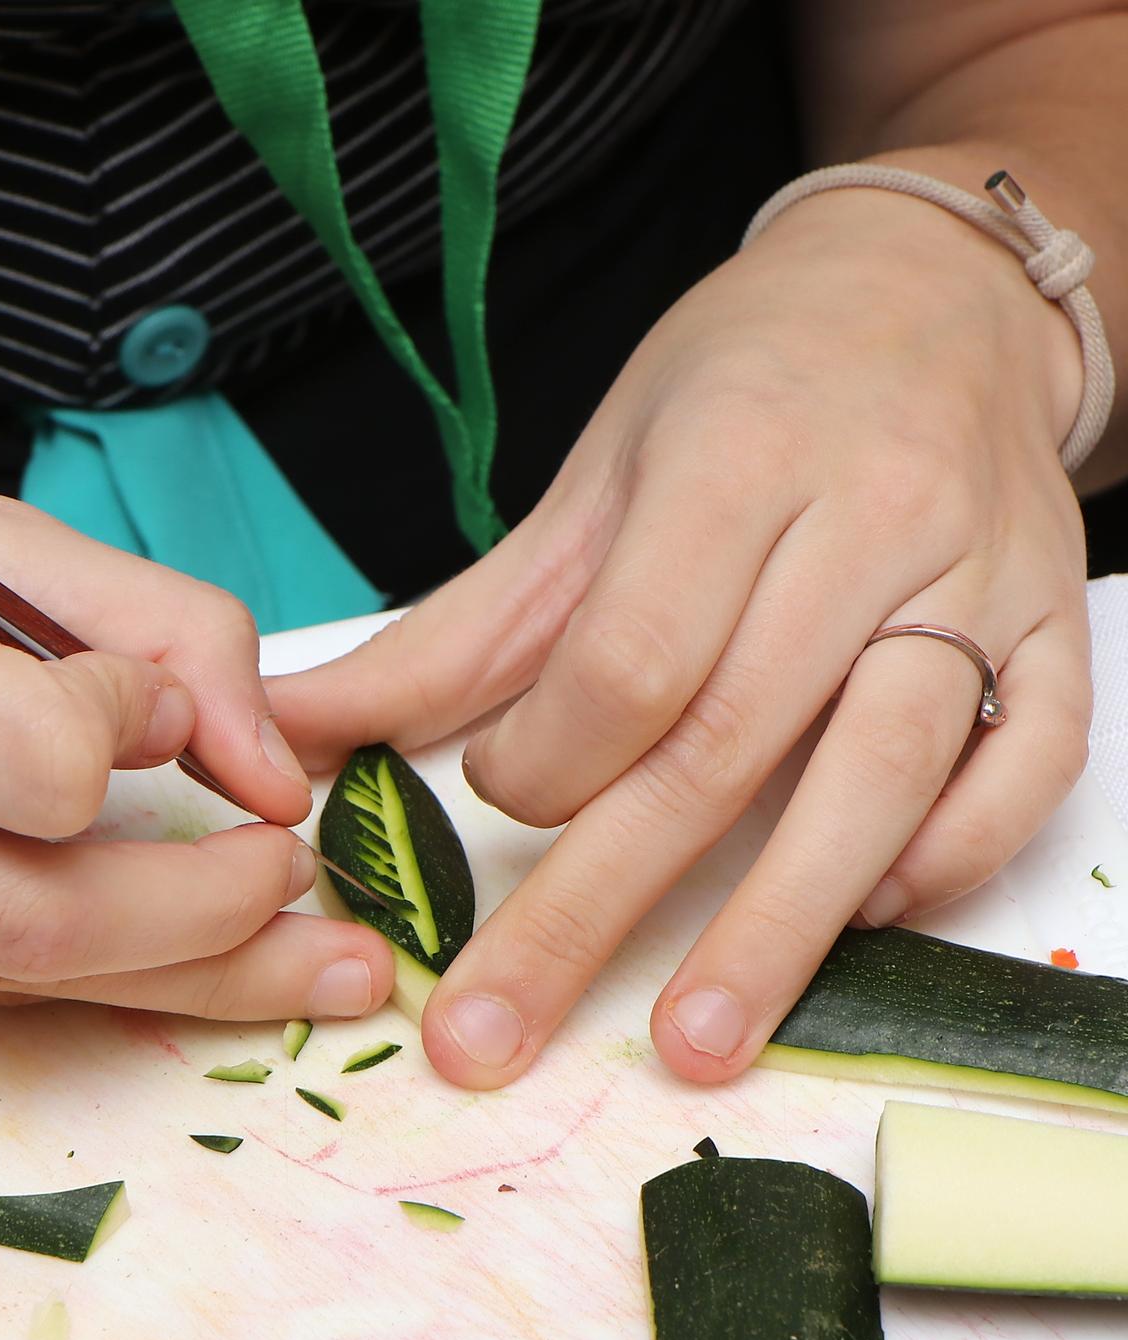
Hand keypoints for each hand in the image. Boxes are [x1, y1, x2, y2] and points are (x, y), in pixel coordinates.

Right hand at [0, 404, 390, 1017]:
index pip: (22, 756)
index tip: (156, 706)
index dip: (131, 732)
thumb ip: (138, 615)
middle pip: (25, 919)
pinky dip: (67, 970)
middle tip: (304, 886)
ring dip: (174, 970)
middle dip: (206, 919)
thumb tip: (273, 763)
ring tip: (293, 945)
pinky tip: (150, 941)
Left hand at [270, 184, 1092, 1086]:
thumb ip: (457, 631)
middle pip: (724, 747)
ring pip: (881, 773)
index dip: (548, 758)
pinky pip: (1028, 761)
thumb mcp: (584, 484)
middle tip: (495, 1039)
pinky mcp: (1055, 624)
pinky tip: (865, 915)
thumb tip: (289, 736)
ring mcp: (978, 578)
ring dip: (779, 926)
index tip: (501, 792)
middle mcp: (866, 520)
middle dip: (596, 908)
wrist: (928, 295)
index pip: (631, 659)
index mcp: (731, 462)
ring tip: (694, 1043)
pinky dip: (949, 853)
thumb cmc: (737, 393)